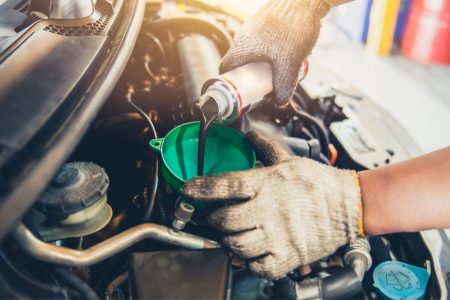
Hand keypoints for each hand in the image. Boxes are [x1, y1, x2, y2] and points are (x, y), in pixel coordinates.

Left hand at [182, 131, 363, 278]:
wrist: (349, 205)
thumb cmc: (318, 182)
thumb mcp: (290, 160)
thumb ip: (265, 147)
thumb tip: (250, 134)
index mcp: (267, 184)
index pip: (225, 185)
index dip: (201, 188)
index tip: (187, 190)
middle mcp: (269, 210)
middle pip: (224, 220)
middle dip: (212, 219)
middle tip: (212, 216)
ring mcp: (278, 236)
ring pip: (236, 245)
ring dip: (227, 240)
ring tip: (230, 234)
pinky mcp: (289, 256)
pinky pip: (257, 266)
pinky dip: (248, 261)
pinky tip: (250, 251)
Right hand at [219, 0, 330, 105]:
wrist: (305, 1)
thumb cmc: (293, 29)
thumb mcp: (289, 65)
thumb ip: (283, 86)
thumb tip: (280, 103)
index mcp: (242, 48)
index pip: (225, 68)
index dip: (229, 82)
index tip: (237, 90)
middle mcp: (243, 37)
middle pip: (239, 61)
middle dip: (248, 75)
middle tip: (259, 85)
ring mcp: (253, 27)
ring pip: (250, 51)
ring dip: (259, 63)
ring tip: (274, 71)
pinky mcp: (264, 22)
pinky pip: (260, 41)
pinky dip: (267, 51)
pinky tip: (283, 54)